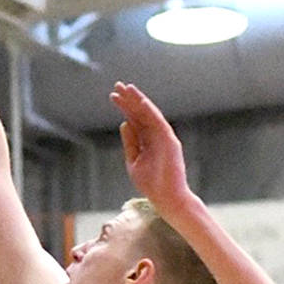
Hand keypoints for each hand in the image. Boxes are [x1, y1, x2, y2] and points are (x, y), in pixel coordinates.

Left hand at [111, 82, 191, 213]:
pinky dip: (150, 111)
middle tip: (117, 85)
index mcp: (148, 140)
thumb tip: (124, 123)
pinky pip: (159, 123)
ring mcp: (164, 137)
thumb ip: (131, 142)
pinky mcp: (170, 141)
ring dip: (139, 101)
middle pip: (141, 113)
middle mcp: (157, 135)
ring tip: (127, 89)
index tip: (113, 96)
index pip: (135, 119)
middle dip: (129, 99)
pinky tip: (141, 101)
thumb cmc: (151, 182)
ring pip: (150, 114)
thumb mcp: (134, 160)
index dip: (124, 107)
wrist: (166, 197)